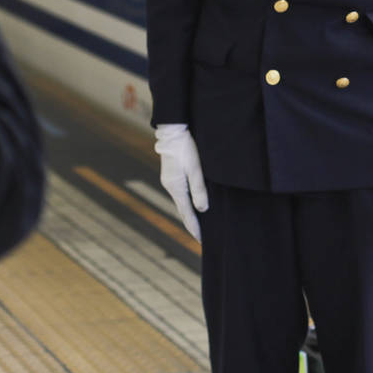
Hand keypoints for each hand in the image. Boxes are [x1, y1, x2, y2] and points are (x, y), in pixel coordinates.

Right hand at [154, 123, 208, 240]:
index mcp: (176, 187)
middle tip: (201, 238)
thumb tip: (202, 209)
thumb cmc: (186, 148)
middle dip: (192, 224)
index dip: (194, 227)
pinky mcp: (172, 175)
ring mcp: (170, 181)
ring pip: (182, 202)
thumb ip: (199, 189)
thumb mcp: (196, 168)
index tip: (201, 240)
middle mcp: (171, 186)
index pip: (186, 213)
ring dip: (190, 214)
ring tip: (199, 226)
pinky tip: (194, 206)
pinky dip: (187, 203)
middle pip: (183, 210)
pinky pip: (181, 193)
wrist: (173, 131)